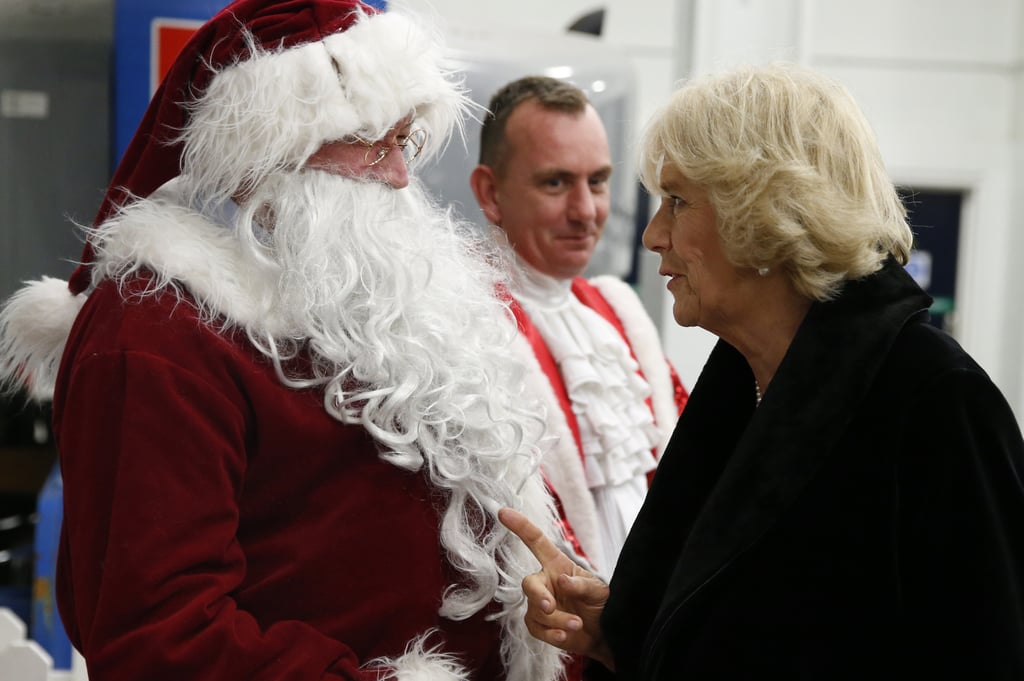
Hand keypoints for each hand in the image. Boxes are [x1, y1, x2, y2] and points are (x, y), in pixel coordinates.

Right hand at [498, 507, 613, 669]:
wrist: (604, 634)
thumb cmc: (602, 604)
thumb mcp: (599, 591)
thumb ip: (582, 585)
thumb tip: (562, 581)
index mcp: (558, 565)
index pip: (536, 541)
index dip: (520, 526)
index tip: (504, 512)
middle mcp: (546, 582)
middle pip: (528, 583)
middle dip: (538, 596)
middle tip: (550, 607)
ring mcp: (541, 604)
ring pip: (535, 611)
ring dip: (556, 620)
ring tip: (577, 624)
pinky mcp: (540, 625)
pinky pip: (535, 629)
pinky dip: (550, 634)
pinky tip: (564, 636)